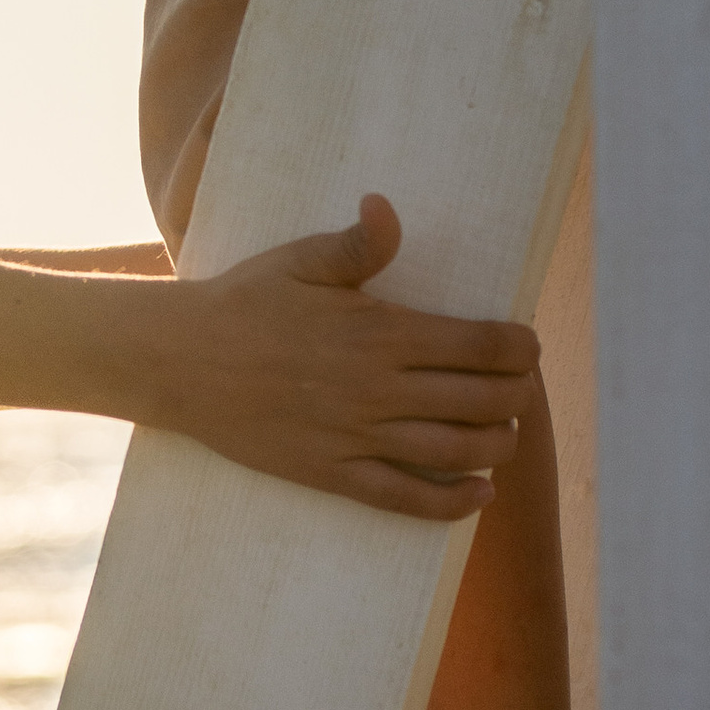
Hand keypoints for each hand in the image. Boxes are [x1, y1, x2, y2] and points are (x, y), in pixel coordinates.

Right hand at [149, 194, 536, 521]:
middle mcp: (376, 390)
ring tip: (507, 434)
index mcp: (377, 333)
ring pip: (453, 451)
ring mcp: (355, 437)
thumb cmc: (245, 302)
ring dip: (496, 445)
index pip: (477, 345)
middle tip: (522, 388)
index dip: (518, 348)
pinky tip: (479, 493)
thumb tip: (387, 208)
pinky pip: (405, 499)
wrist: (182, 360)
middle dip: (517, 396)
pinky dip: (452, 502)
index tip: (528, 345)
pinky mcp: (332, 474)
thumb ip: (357, 244)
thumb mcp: (299, 260)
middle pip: (479, 401)